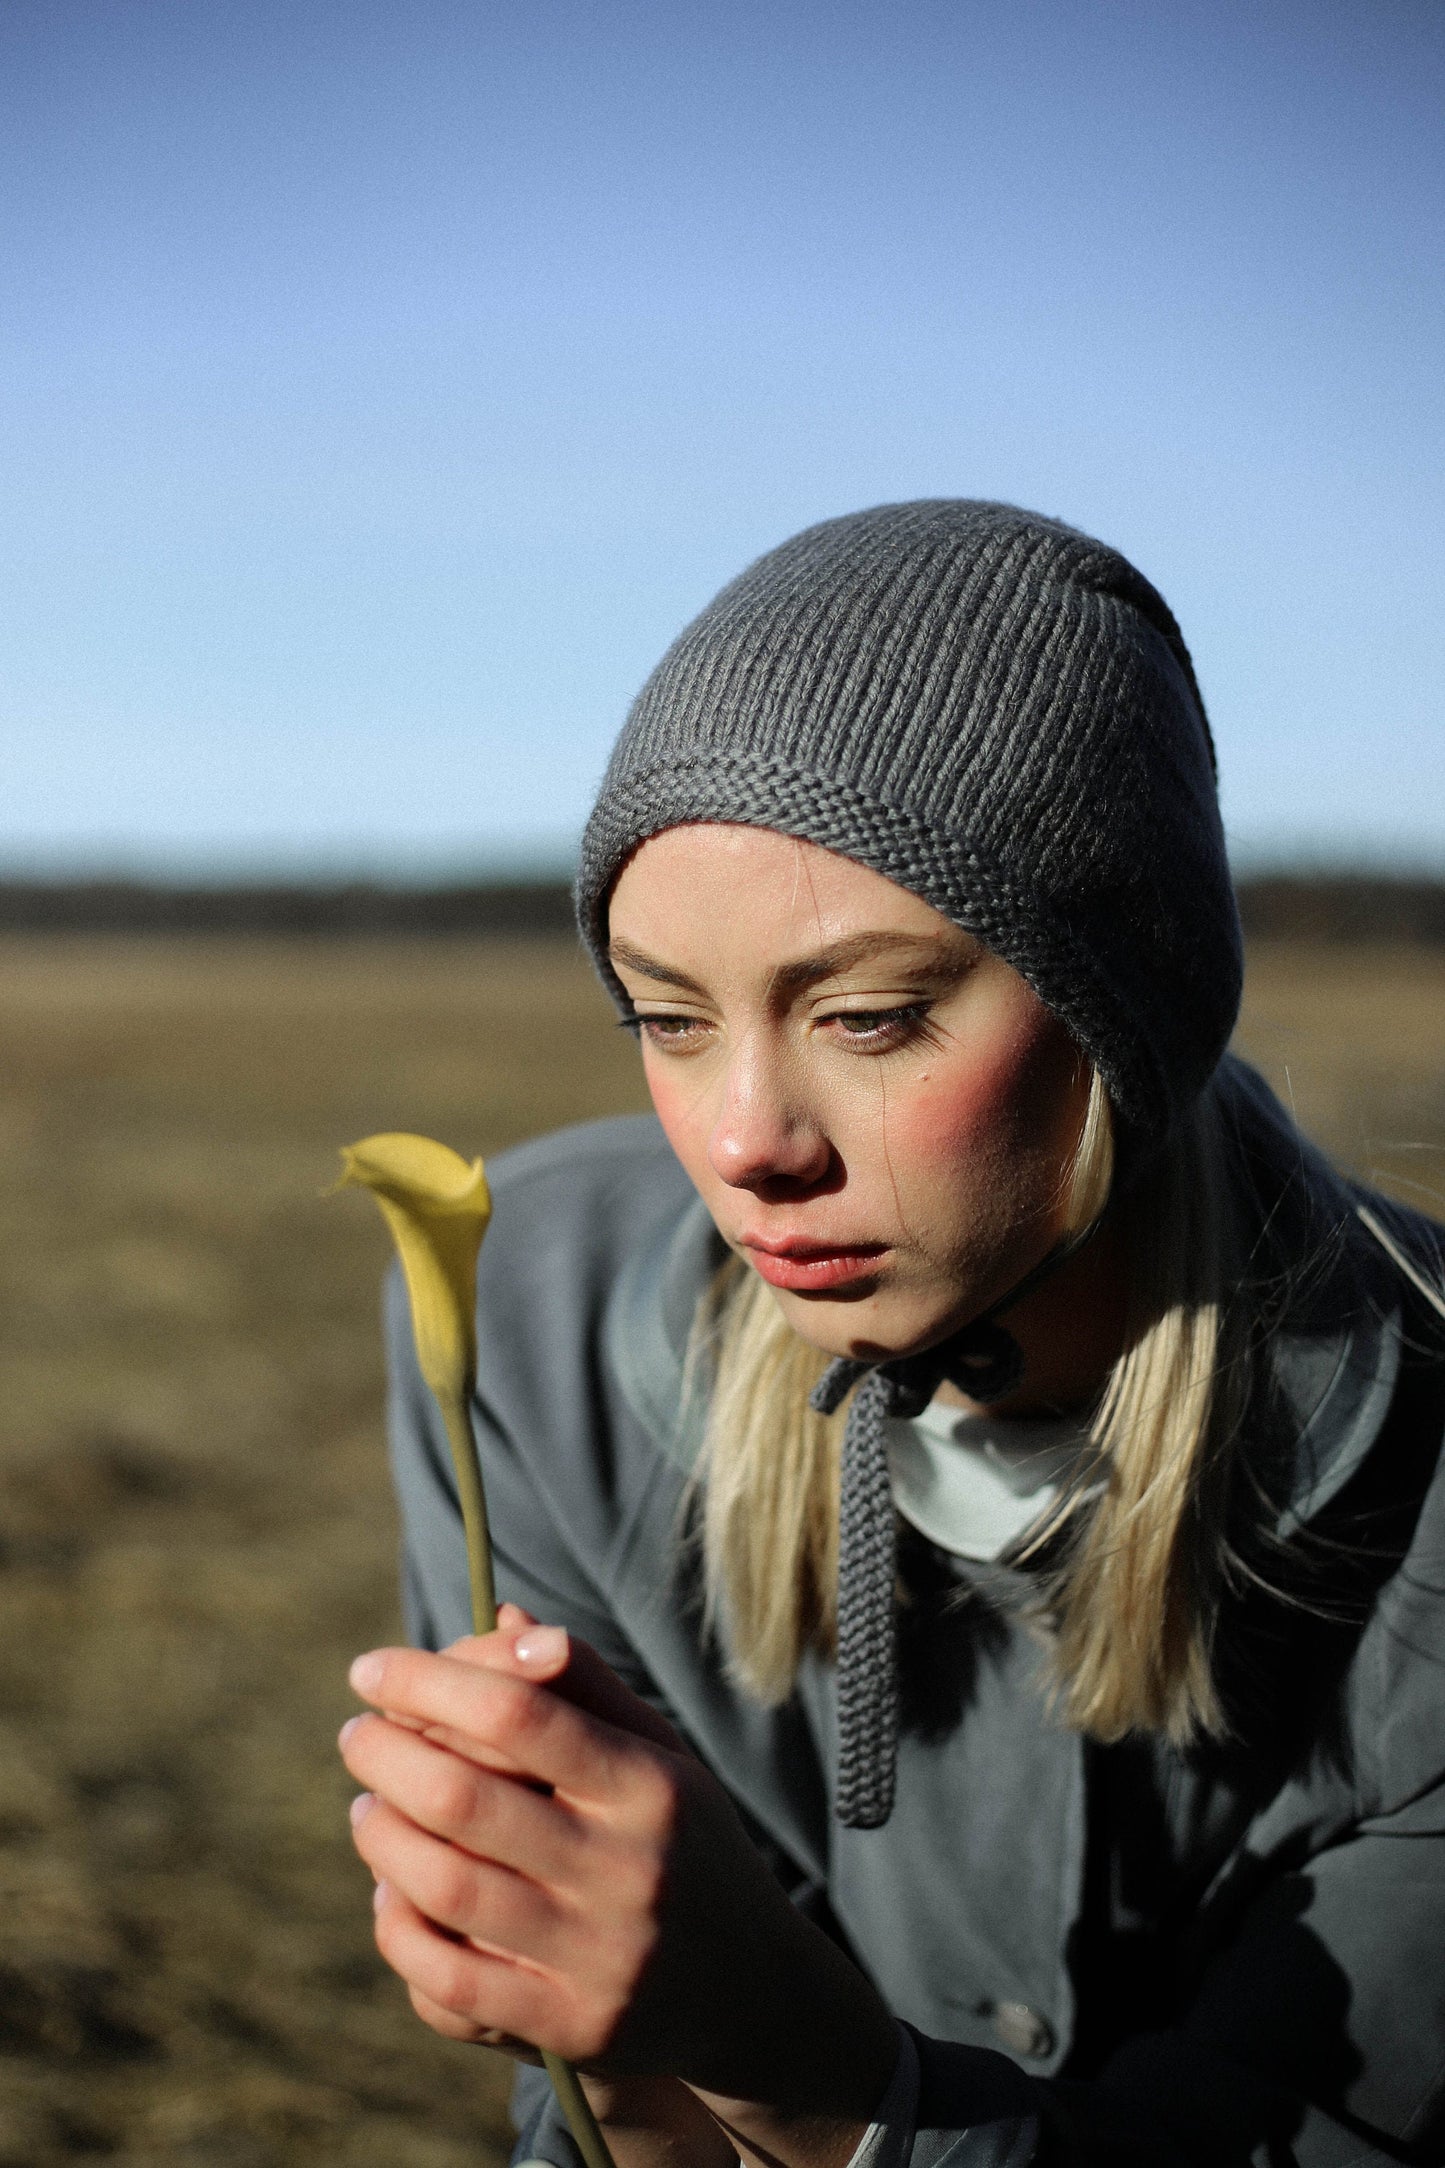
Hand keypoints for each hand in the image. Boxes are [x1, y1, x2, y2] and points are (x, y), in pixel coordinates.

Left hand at [338, 1607, 895, 2156]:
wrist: (758, 1991)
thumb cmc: (686, 1842)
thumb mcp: (661, 1754)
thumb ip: (585, 1684)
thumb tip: (503, 1617)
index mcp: (649, 1786)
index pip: (519, 1713)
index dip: (427, 1681)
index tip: (370, 1668)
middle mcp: (626, 1869)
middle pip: (465, 1796)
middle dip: (385, 1753)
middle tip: (356, 1732)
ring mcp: (597, 1957)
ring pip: (445, 1887)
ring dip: (381, 1835)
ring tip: (365, 1806)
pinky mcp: (569, 2028)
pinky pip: (450, 1982)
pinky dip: (399, 1929)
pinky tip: (388, 1892)